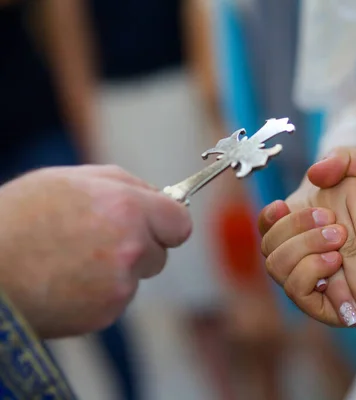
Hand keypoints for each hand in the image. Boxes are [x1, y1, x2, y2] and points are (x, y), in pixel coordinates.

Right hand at [0, 165, 191, 337]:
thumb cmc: (19, 218)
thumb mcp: (70, 180)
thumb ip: (124, 184)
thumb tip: (159, 195)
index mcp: (125, 208)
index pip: (180, 222)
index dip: (168, 222)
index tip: (157, 224)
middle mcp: (129, 247)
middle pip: (161, 252)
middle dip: (141, 246)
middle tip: (99, 240)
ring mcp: (119, 285)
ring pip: (138, 276)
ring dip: (119, 270)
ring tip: (73, 260)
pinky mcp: (106, 313)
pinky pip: (117, 299)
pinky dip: (100, 293)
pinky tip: (67, 282)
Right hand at [259, 152, 355, 326]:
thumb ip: (346, 159)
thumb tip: (316, 172)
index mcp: (306, 222)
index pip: (269, 223)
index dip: (269, 217)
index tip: (282, 205)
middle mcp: (303, 251)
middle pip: (270, 243)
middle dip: (298, 228)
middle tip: (336, 228)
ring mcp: (310, 277)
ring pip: (277, 265)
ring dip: (304, 248)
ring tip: (338, 249)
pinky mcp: (320, 303)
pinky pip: (295, 288)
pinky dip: (310, 272)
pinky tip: (333, 265)